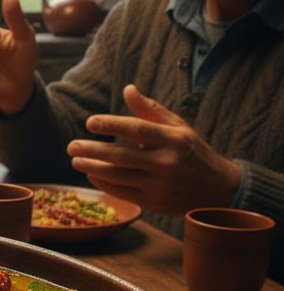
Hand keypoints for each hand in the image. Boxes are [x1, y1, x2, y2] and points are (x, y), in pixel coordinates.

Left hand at [66, 84, 241, 213]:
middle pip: (120, 156)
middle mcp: (166, 163)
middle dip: (91, 150)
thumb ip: (150, 110)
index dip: (111, 125)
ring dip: (91, 168)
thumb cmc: (193, 153)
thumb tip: (127, 88)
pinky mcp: (154, 202)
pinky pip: (121, 191)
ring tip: (75, 160)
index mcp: (174, 140)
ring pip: (117, 176)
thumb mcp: (178, 127)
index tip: (90, 122)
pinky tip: (91, 174)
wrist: (219, 190)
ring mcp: (159, 185)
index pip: (136, 129)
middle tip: (71, 146)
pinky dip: (103, 183)